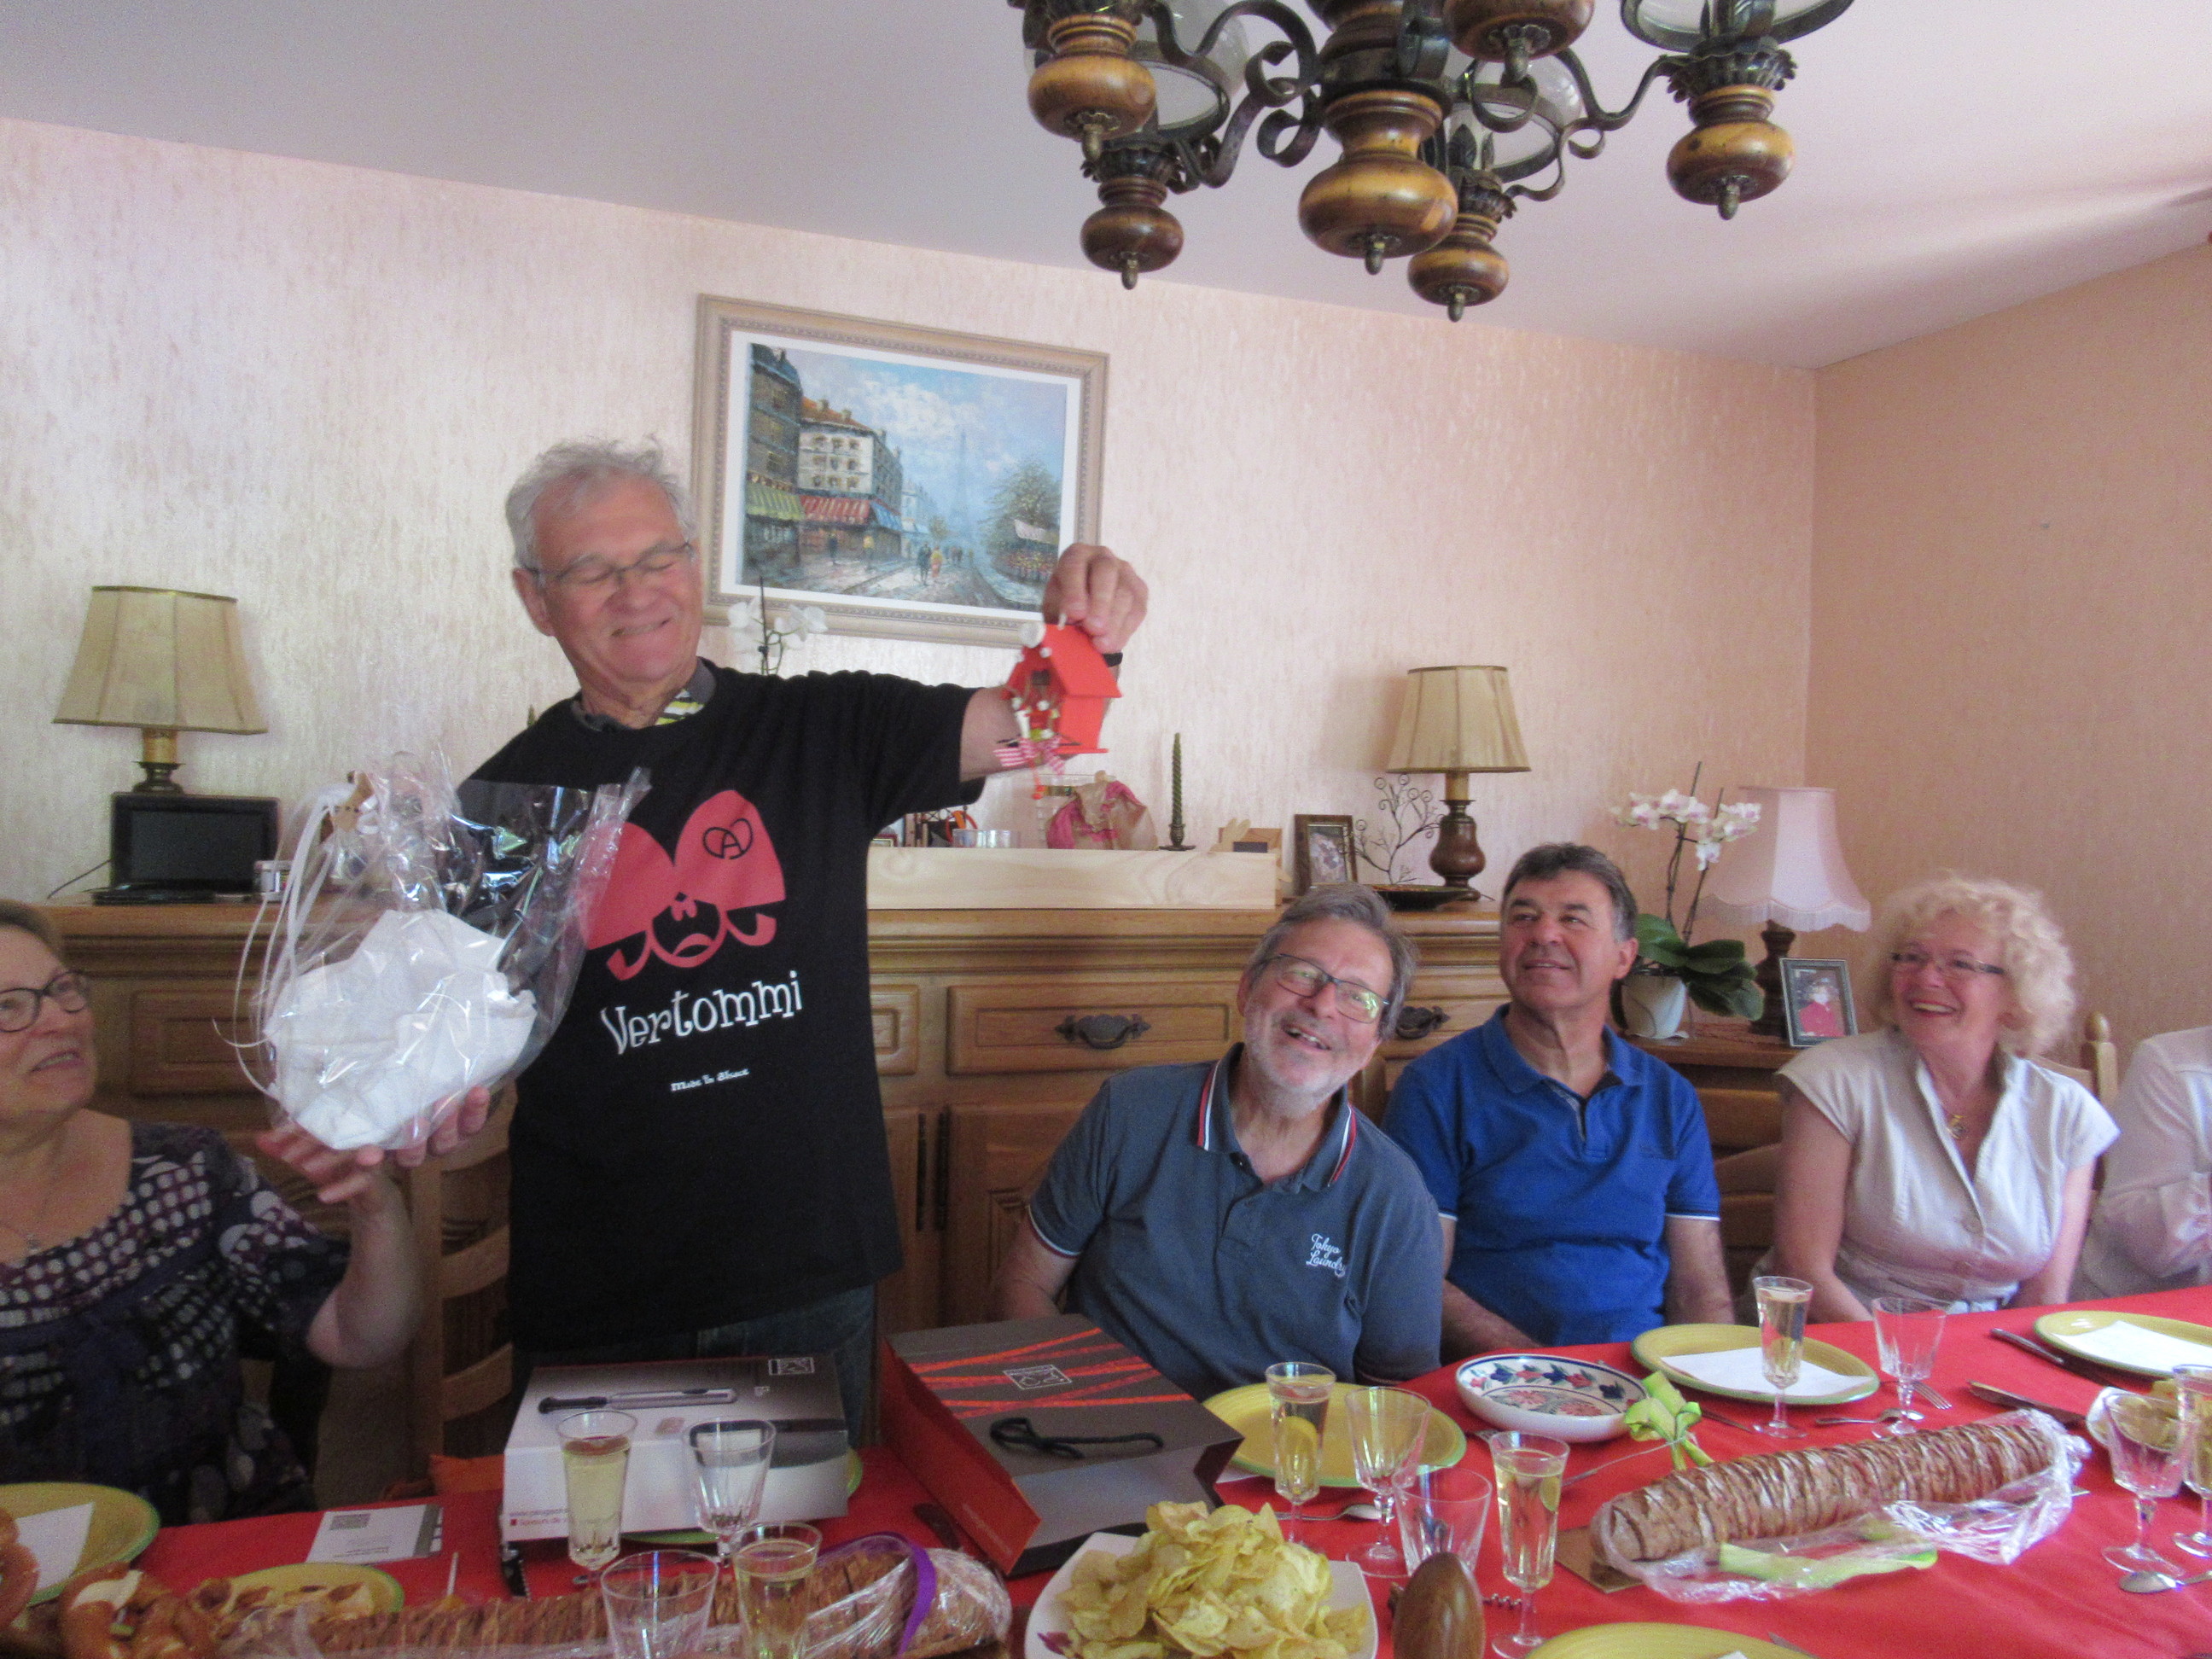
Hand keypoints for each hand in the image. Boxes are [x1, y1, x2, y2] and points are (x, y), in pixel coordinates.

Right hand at [255, 1084, 492, 1203]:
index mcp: (378, 1149)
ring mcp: (437, 1139)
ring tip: (438, 1104)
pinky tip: (474, 1091)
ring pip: (439, 1145)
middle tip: (394, 1138)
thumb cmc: (379, 1090)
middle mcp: (408, 1148)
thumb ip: (304, 1127)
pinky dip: (474, 1112)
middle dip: (402, 1148)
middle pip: (405, 1159)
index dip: (352, 1181)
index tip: (335, 1184)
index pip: (363, 1172)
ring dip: (439, 1127)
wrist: (432, 1069)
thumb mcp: (337, 1106)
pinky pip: (471, 1127)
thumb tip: (261, 1140)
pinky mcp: (464, 1126)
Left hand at [256, 1122, 393, 1207]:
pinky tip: (324, 1196)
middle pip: (338, 1132)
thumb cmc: (341, 1171)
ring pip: (353, 1152)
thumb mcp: (310, 1161)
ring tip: (307, 1169)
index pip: (318, 1121)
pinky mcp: (379, 1178)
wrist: (372, 1198)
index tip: (271, 1139)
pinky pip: (363, 1180)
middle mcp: (359, 1137)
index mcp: (342, 1129)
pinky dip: (343, 1187)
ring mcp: (372, 1157)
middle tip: (287, 1155)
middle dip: (311, 1142)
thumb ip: (287, 1150)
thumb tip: (259, 1138)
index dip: (294, 1129)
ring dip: (330, 1159)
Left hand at [1040, 544, 1146, 654]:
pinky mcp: (1139, 590)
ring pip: (1125, 593)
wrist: (1083, 611)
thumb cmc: (1065, 604)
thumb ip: (1060, 612)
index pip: (1075, 566)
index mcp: (1076, 555)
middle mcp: (1102, 557)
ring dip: (1114, 622)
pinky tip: (1113, 644)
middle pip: (1106, 573)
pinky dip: (1125, 629)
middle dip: (1100, 603)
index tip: (1074, 615)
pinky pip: (1137, 609)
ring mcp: (1125, 572)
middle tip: (1093, 629)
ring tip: (1101, 644)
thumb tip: (1071, 624)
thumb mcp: (1054, 606)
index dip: (1075, 591)